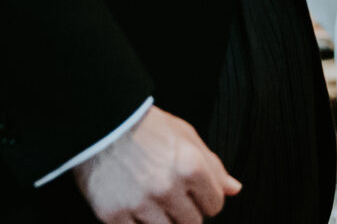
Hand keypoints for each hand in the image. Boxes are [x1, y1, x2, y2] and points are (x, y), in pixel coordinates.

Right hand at [74, 105, 238, 223]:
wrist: (103, 122)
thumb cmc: (148, 128)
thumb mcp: (187, 136)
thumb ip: (213, 166)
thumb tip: (234, 189)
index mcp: (191, 166)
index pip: (215, 205)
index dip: (205, 198)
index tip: (193, 190)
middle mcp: (167, 187)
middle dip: (186, 212)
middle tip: (171, 195)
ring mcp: (139, 203)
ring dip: (163, 219)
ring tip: (152, 198)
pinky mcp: (113, 215)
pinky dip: (137, 223)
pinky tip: (133, 204)